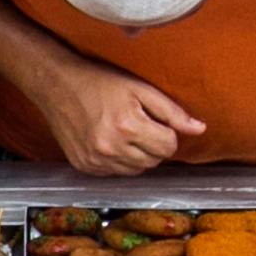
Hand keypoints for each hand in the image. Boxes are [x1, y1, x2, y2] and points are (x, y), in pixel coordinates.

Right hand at [40, 57, 206, 174]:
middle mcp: (110, 147)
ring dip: (138, 155)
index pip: (168, 146)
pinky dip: (119, 161)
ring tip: (125, 133)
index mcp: (128, 126)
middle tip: (140, 125)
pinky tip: (110, 141)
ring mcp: (95, 160)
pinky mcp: (84, 166)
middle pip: (154, 161)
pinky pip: (115, 173)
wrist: (57, 85)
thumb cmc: (99, 82)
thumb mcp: (140, 88)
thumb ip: (172, 111)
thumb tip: (199, 129)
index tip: (155, 121)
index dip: (167, 133)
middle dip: (154, 145)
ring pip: (136, 171)